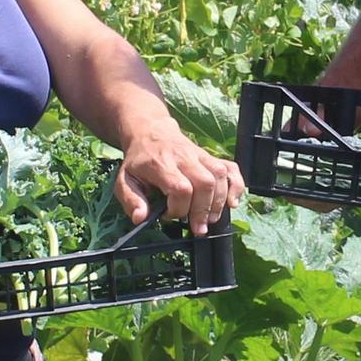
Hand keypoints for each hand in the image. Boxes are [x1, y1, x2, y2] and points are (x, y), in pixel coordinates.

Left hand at [117, 122, 244, 236]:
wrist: (150, 132)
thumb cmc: (138, 161)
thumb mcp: (123, 180)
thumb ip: (131, 200)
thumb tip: (140, 218)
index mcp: (160, 164)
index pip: (180, 188)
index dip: (178, 209)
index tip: (168, 215)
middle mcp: (183, 157)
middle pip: (205, 183)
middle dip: (203, 210)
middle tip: (197, 228)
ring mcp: (199, 155)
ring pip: (219, 176)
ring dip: (219, 202)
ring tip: (210, 219)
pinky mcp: (210, 156)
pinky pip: (230, 168)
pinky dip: (236, 185)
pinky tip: (232, 203)